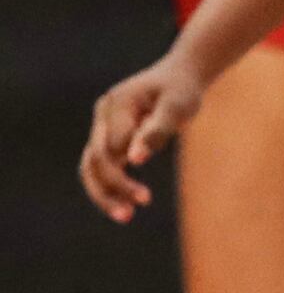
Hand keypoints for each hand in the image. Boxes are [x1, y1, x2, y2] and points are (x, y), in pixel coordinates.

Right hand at [80, 53, 204, 222]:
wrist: (181, 76)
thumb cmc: (182, 89)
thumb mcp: (178, 106)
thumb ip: (157, 130)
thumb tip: (135, 160)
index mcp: (116, 103)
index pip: (111, 147)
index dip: (123, 175)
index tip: (146, 197)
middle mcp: (102, 115)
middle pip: (94, 159)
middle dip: (110, 188)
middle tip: (131, 213)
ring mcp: (102, 126)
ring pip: (91, 166)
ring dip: (105, 193)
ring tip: (126, 216)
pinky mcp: (109, 138)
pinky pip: (103, 166)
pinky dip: (111, 186)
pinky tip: (127, 204)